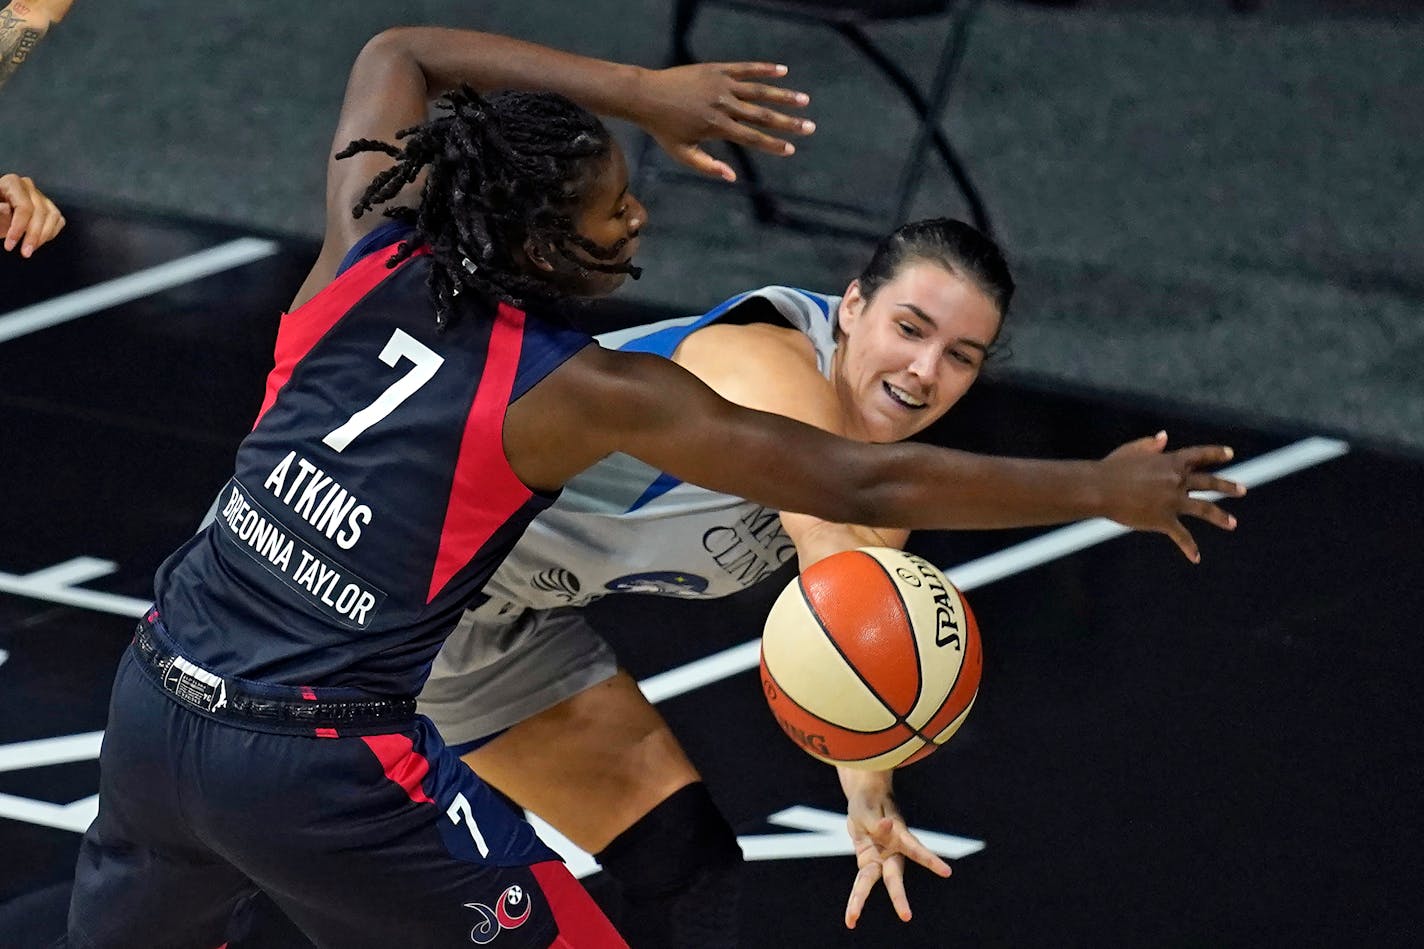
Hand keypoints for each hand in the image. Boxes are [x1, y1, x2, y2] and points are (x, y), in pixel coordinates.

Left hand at [0, 173, 64, 257]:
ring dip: (43, 237)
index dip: (19, 227)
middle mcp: (29, 187)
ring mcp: (41, 196)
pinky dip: (50, 233)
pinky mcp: (49, 207)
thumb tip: (6, 209)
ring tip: (29, 249)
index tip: (10, 245)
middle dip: (33, 236)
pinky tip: (37, 242)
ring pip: (53, 217)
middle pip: (40, 212)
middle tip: (25, 253)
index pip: (24, 207)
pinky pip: (58, 221)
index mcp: (12, 183)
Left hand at [632, 62, 813, 181]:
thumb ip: (708, 166)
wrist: (646, 95)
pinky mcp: (716, 69)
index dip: (773, 145)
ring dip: (783, 96)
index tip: (791, 150)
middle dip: (788, 122)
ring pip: (759, 91)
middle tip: (810, 127)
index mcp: (716, 127)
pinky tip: (783, 70)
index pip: (752, 138)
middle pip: (762, 115)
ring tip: (804, 100)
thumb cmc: (663, 129)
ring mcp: (721, 85)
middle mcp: (723, 105)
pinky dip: (764, 69)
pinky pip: (745, 68)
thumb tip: (733, 178)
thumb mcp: (682, 154)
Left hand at [840, 768, 950, 928]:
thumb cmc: (870, 801)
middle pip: (894, 876)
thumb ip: (877, 821)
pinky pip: (861, 881)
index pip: (916, 848)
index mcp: (898, 835)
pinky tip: (851, 916)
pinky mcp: (868, 861)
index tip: (946, 872)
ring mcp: (880, 858)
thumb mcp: (869, 807)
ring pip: (871, 881)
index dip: (930, 860)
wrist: (866, 798)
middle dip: (898, 897)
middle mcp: (892, 851)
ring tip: (852, 919)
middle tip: (906, 916)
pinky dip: (855, 897)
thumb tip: (887, 825)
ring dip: (861, 900)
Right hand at [1099, 431, 1245, 562]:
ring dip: (1220, 516)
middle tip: (1242, 490)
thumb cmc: (1111, 467)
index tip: (1230, 454)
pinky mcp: (1164, 520)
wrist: (1099, 488)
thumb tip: (1165, 436)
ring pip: (1205, 509)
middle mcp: (1178, 480)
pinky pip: (1182, 536)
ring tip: (1233, 523)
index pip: (1200, 456)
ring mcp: (1173, 501)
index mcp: (1171, 461)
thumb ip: (1151, 444)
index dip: (1216, 454)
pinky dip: (1189, 547)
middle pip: (1209, 482)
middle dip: (1227, 486)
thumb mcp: (1132, 450)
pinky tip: (1196, 558)